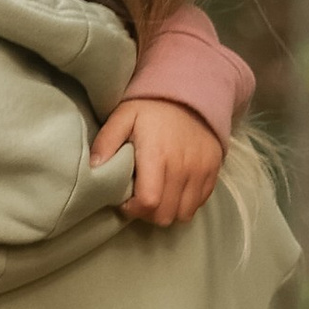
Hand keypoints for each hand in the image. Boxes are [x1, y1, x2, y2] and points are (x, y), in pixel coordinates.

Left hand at [96, 95, 224, 227]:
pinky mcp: (214, 171)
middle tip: (140, 199)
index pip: (149, 203)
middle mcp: (183, 167)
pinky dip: (185, 203)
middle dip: (148, 214)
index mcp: (157, 155)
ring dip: (168, 211)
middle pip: (165, 215)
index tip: (125, 201)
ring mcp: (202, 170)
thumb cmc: (151, 108)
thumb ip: (107, 141)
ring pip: (184, 214)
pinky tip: (174, 189)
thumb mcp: (124, 116)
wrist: (191, 92)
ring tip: (158, 195)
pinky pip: (200, 202)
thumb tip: (94, 168)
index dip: (133, 210)